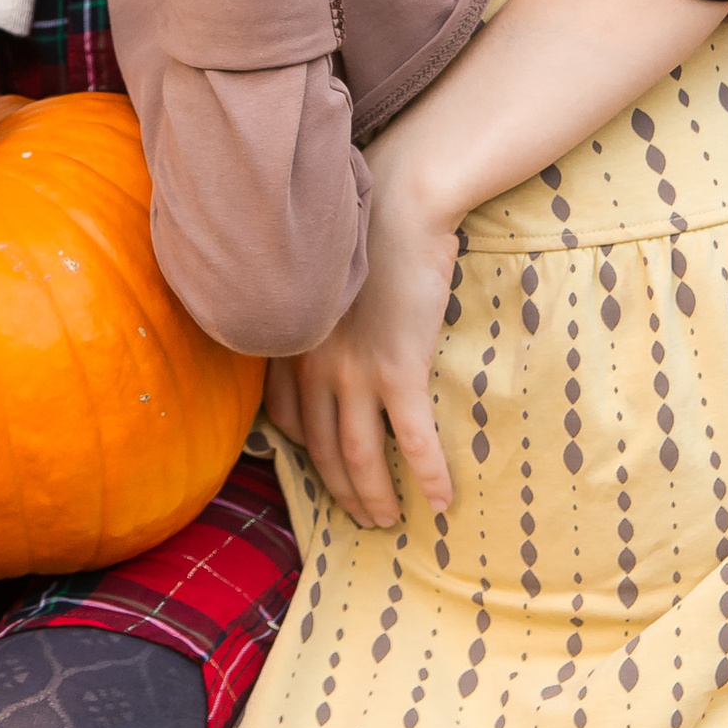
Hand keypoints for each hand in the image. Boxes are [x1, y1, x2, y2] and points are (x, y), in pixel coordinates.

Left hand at [268, 171, 459, 528]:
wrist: (400, 205)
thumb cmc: (369, 234)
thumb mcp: (326, 282)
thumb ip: (319, 317)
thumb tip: (337, 340)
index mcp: (294, 345)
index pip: (286, 421)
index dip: (303, 456)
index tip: (322, 472)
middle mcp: (314, 365)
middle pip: (321, 450)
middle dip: (340, 492)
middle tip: (362, 518)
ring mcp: (353, 372)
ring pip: (359, 456)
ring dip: (374, 497)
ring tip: (389, 522)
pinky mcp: (398, 370)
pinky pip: (412, 440)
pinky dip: (428, 476)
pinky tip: (441, 502)